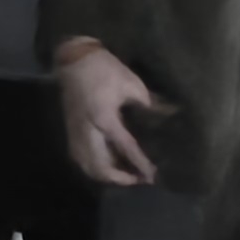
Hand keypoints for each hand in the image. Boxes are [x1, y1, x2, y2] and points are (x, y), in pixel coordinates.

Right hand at [54, 42, 164, 186]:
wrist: (74, 59)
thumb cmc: (104, 69)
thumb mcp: (132, 83)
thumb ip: (149, 105)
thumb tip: (168, 118)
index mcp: (104, 118)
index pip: (125, 148)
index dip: (140, 164)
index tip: (153, 176)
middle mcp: (87, 131)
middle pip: (99, 166)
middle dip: (119, 178)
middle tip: (139, 179)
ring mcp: (75, 132)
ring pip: (87, 166)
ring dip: (105, 175)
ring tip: (125, 175)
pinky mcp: (71, 131)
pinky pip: (81, 158)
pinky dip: (94, 166)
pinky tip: (108, 164)